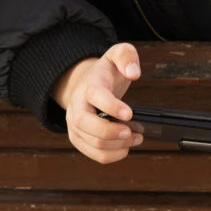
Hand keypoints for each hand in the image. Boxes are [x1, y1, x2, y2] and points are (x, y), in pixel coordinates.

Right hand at [55, 42, 142, 164]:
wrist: (85, 84)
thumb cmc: (106, 73)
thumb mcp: (117, 54)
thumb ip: (127, 56)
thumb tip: (134, 73)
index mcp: (89, 85)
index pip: (95, 96)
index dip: (111, 106)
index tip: (130, 113)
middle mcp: (77, 106)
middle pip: (86, 124)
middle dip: (112, 132)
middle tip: (133, 132)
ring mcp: (75, 124)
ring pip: (94, 144)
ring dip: (119, 145)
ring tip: (136, 138)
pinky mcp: (78, 138)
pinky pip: (95, 155)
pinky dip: (114, 155)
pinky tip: (126, 147)